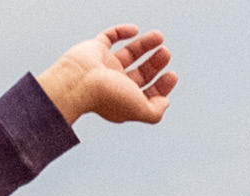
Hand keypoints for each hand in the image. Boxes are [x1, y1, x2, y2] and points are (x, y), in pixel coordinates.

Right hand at [37, 25, 176, 125]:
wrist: (78, 81)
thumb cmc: (106, 96)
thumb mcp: (138, 109)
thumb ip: (154, 112)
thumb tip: (164, 103)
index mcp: (121, 101)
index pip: (145, 94)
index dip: (162, 87)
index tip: (172, 75)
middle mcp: (112, 85)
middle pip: (139, 74)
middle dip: (155, 64)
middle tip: (166, 54)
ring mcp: (103, 67)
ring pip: (127, 54)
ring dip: (145, 45)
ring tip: (159, 37)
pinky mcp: (95, 50)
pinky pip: (109, 37)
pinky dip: (122, 31)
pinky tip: (134, 30)